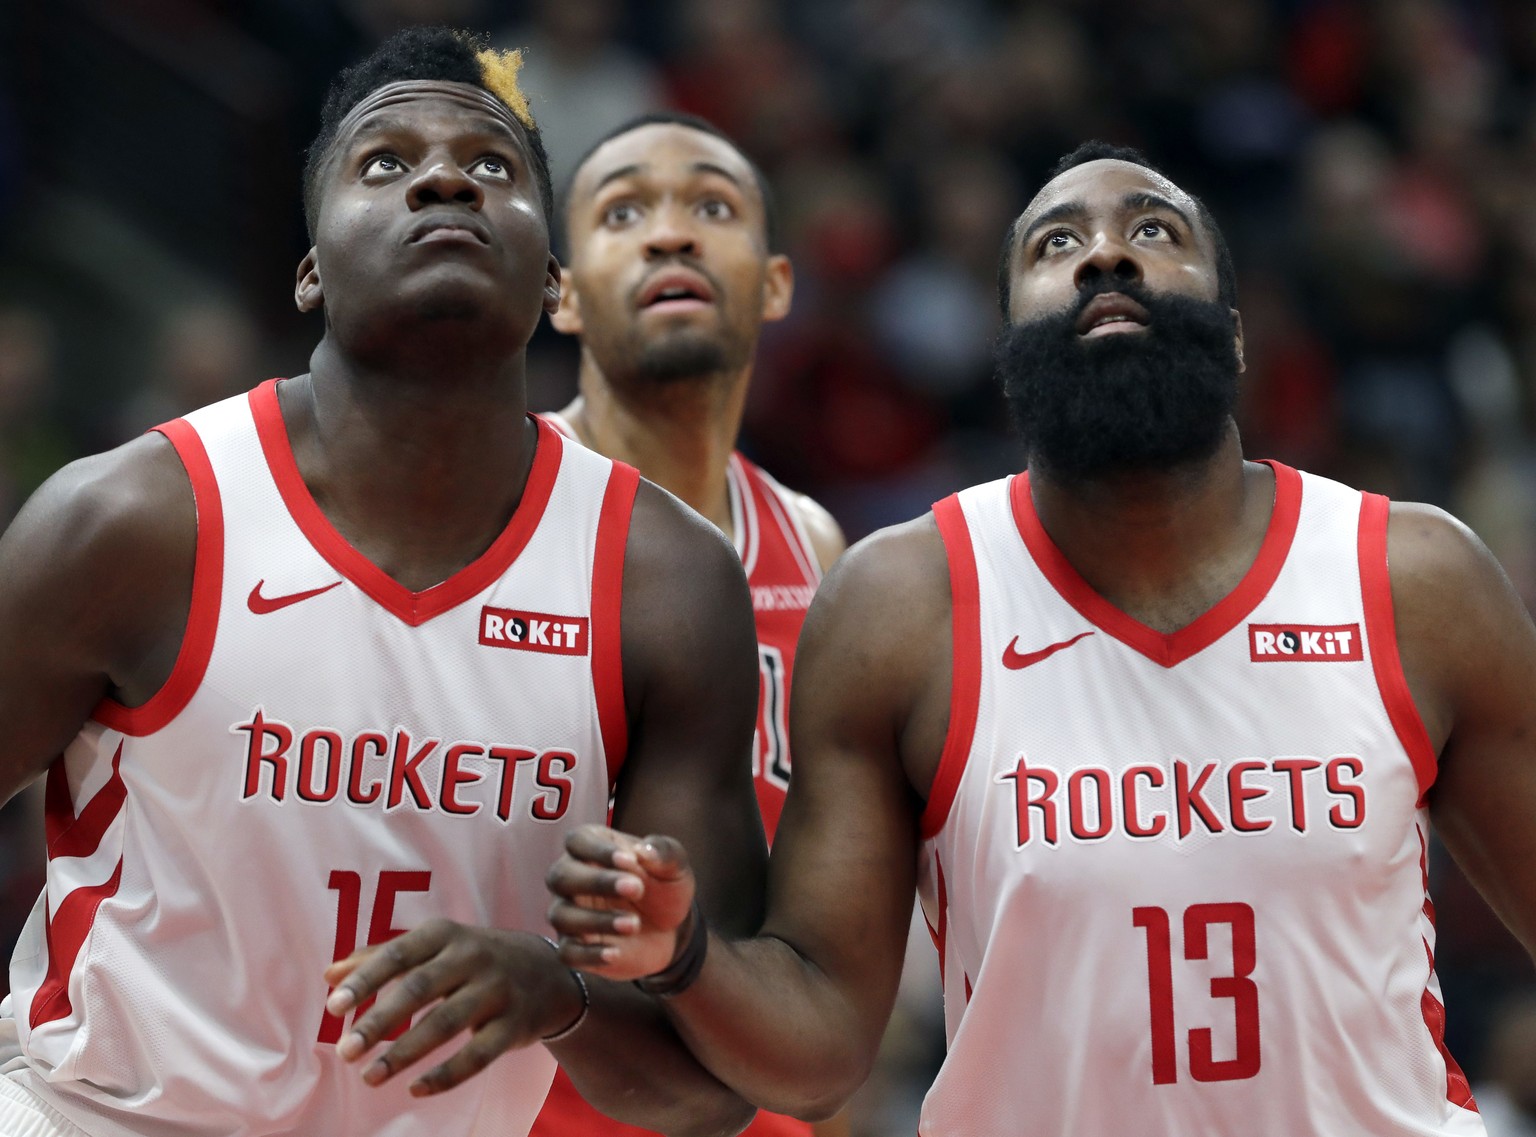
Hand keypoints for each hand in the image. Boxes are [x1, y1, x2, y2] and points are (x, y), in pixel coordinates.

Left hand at [323, 919, 582, 1095]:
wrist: (548, 972)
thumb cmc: (473, 958)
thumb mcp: (435, 945)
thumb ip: (382, 956)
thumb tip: (329, 974)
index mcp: (446, 934)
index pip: (399, 954)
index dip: (366, 980)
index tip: (333, 1006)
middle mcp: (473, 957)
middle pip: (420, 989)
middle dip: (379, 1021)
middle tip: (345, 1051)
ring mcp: (496, 990)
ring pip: (446, 1023)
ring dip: (405, 1053)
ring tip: (370, 1077)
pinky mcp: (514, 1025)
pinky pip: (478, 1055)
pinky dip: (447, 1074)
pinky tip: (416, 1089)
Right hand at [546, 824, 697, 979]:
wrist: (669, 930)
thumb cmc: (662, 887)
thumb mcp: (674, 867)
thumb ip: (663, 853)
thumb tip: (645, 851)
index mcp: (591, 847)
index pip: (579, 841)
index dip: (600, 849)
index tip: (631, 860)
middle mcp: (571, 878)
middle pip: (561, 877)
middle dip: (596, 882)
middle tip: (636, 888)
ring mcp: (568, 914)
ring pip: (562, 916)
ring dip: (596, 920)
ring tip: (634, 924)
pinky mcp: (574, 947)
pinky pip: (567, 953)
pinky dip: (589, 954)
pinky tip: (616, 953)